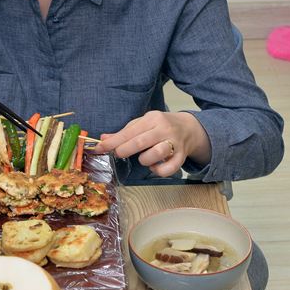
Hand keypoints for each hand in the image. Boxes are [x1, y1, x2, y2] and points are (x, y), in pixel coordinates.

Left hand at [93, 111, 210, 176]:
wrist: (189, 128)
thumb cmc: (160, 126)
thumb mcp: (143, 123)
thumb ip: (124, 132)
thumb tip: (103, 139)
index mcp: (152, 119)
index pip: (129, 132)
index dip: (113, 142)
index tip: (100, 148)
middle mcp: (164, 129)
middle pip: (140, 142)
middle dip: (124, 150)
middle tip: (119, 154)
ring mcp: (174, 143)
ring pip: (156, 154)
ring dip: (145, 160)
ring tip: (144, 158)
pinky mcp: (181, 157)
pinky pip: (168, 169)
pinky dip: (158, 170)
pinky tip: (154, 166)